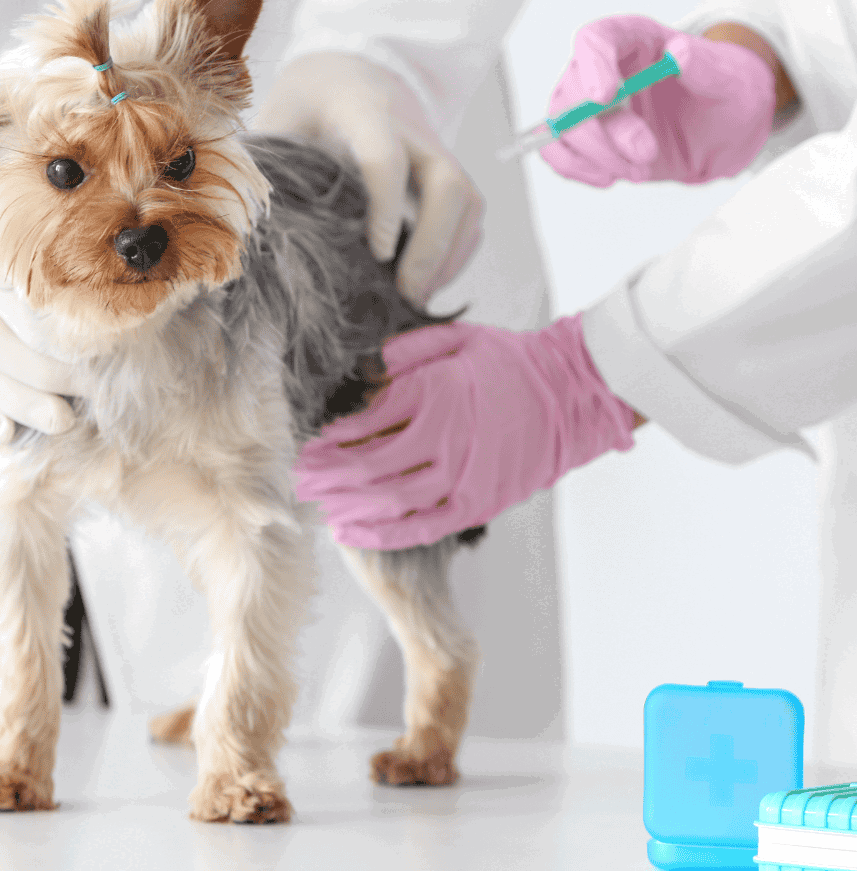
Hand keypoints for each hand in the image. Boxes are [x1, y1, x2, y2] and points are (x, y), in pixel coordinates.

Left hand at [254, 52, 482, 308]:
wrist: (347, 69)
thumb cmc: (304, 105)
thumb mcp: (276, 122)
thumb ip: (266, 169)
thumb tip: (241, 233)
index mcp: (359, 111)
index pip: (385, 156)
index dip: (385, 206)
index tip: (378, 254)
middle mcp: (410, 128)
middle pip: (447, 183)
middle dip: (433, 243)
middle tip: (406, 293)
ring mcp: (435, 149)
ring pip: (467, 200)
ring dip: (450, 255)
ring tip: (417, 300)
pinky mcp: (445, 170)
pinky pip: (469, 212)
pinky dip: (456, 252)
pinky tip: (428, 283)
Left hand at [294, 316, 635, 549]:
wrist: (572, 394)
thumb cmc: (507, 361)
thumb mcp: (451, 338)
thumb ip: (400, 354)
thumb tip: (357, 371)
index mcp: (434, 394)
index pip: (363, 422)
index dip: (327, 436)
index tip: (306, 440)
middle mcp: (444, 439)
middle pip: (366, 466)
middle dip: (326, 474)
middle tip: (299, 479)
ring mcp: (463, 476)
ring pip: (388, 500)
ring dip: (346, 504)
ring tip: (319, 504)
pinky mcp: (478, 504)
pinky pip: (422, 526)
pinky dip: (382, 531)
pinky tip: (352, 530)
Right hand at [540, 16, 777, 186]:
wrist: (722, 132)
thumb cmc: (725, 95)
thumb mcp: (730, 80)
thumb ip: (705, 67)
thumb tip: (680, 54)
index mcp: (634, 39)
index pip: (595, 39)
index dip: (592, 66)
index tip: (604, 98)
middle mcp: (602, 68)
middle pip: (572, 92)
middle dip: (604, 132)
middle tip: (644, 154)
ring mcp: (588, 105)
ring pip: (562, 127)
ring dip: (597, 156)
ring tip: (640, 170)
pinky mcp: (585, 138)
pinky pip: (556, 152)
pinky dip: (577, 169)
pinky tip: (609, 177)